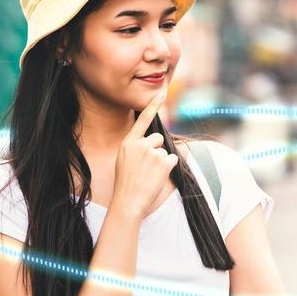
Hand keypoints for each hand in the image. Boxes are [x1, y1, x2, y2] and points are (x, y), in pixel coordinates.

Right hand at [110, 89, 177, 219]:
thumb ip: (136, 147)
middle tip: (146, 167)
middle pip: (157, 139)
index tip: (161, 93)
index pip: (142, 120)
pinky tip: (156, 177)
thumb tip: (153, 141)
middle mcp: (140, 144)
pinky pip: (172, 160)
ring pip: (164, 152)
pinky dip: (168, 168)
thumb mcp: (124, 160)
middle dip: (156, 151)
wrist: (128, 201)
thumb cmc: (126, 183)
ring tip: (148, 175)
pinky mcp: (164, 163)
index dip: (153, 106)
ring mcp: (152, 153)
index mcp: (128, 143)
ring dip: (161, 163)